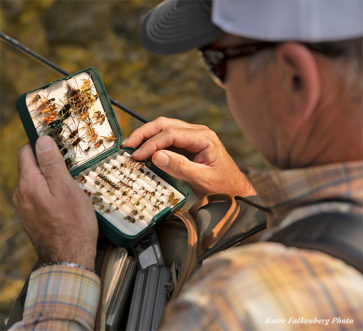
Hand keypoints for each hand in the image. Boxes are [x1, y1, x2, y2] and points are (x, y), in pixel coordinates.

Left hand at [12, 136, 97, 270]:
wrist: (69, 257)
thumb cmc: (73, 223)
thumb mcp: (67, 188)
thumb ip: (52, 164)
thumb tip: (42, 141)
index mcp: (28, 183)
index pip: (26, 152)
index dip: (42, 145)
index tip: (60, 146)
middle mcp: (21, 194)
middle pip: (30, 167)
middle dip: (49, 163)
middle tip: (71, 167)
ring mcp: (24, 207)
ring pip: (35, 182)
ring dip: (50, 179)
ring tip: (71, 185)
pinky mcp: (30, 217)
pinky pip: (38, 196)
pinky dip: (49, 192)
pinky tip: (65, 201)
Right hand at [123, 117, 255, 197]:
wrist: (235, 190)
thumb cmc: (223, 186)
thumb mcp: (202, 179)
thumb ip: (180, 167)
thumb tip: (156, 155)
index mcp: (204, 137)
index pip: (171, 134)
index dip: (151, 144)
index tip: (137, 155)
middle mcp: (198, 132)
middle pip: (165, 125)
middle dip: (144, 133)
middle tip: (127, 145)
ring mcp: (193, 137)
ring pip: (165, 128)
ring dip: (147, 135)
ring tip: (131, 146)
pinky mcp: (189, 145)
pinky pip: (168, 138)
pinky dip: (154, 142)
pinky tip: (144, 150)